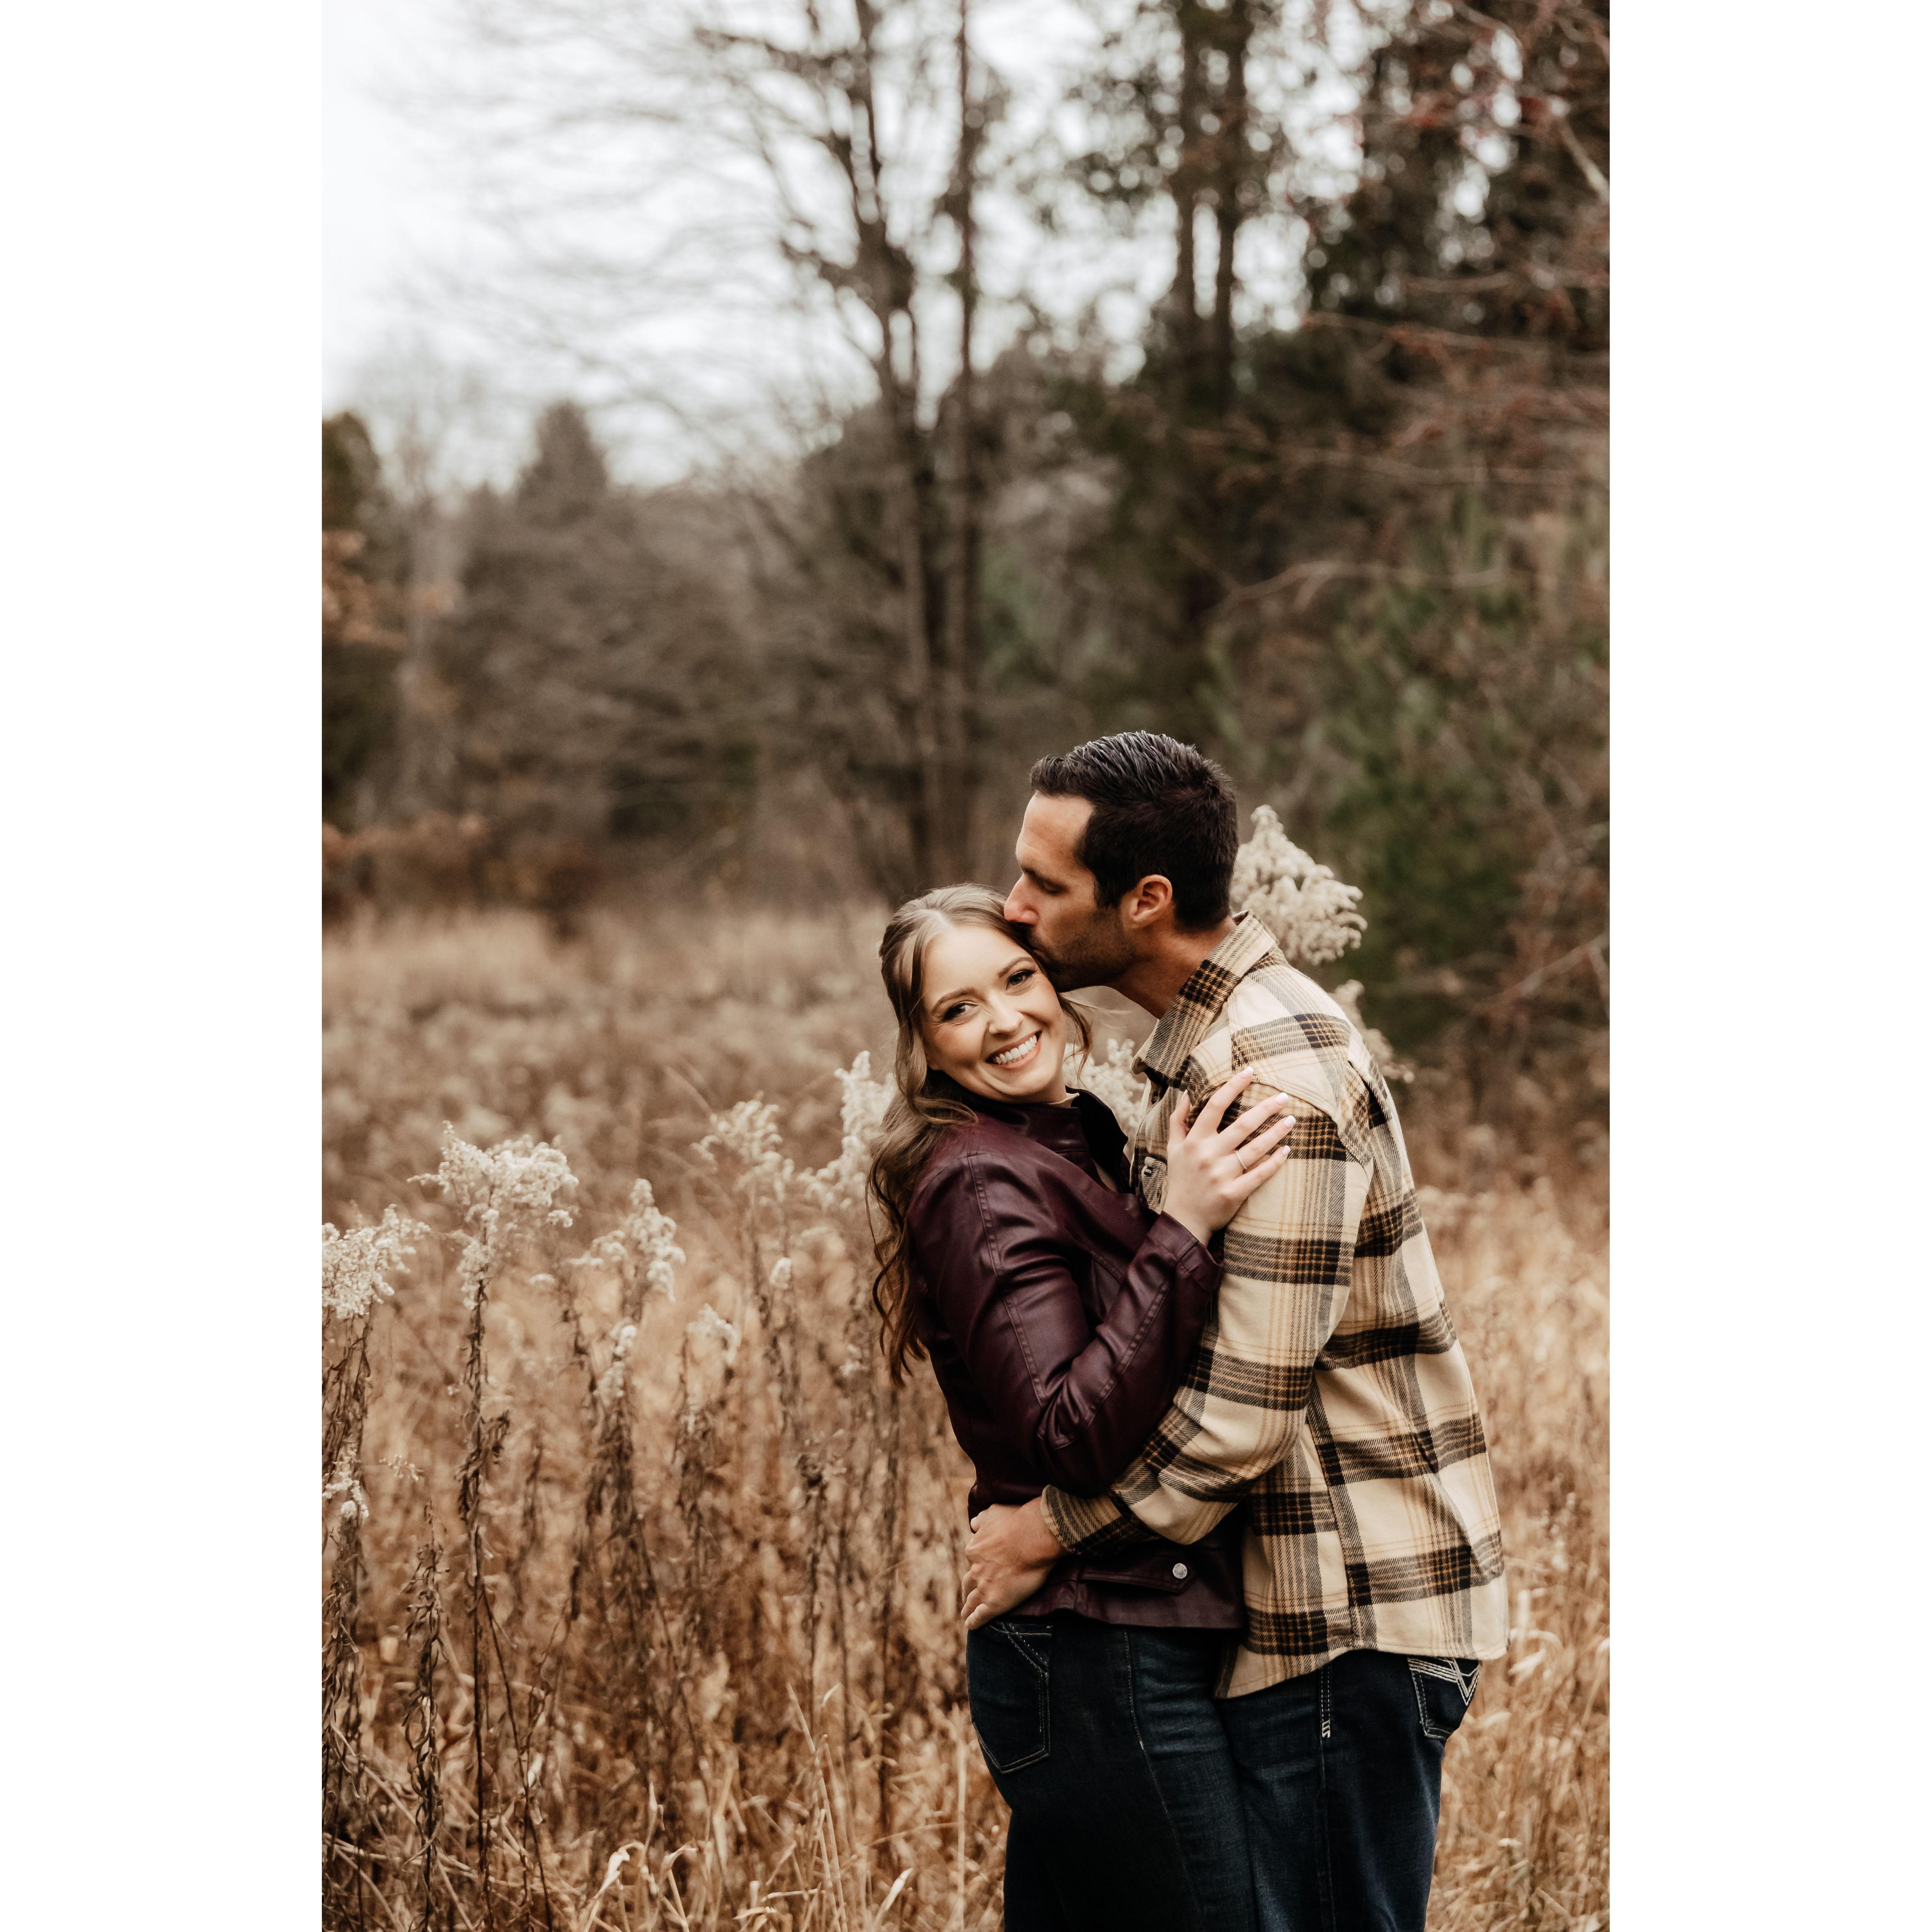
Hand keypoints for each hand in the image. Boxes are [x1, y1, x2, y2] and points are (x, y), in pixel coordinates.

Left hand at [962, 1499, 1063, 1630]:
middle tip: (967, 1596)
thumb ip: (982, 1520)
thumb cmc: (1017, 1521)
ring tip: (966, 1615)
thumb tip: (973, 1523)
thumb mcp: (994, 1513)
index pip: (973, 1559)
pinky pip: (980, 1616)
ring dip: (967, 1608)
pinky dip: (974, 1621)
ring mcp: (984, 1587)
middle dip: (967, 1590)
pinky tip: (971, 1626)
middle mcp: (975, 1569)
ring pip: (971, 1601)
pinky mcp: (994, 1603)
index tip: (980, 1568)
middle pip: (968, 1583)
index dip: (977, 1565)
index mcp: (974, 1549)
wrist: (1034, 1536)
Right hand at [1161, 1069, 1295, 1246]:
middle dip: (1265, 1108)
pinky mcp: (1234, 1193)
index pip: (1214, 1106)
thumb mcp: (1172, 1148)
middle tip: (1284, 1096)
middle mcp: (1207, 1155)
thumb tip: (1186, 1092)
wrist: (1183, 1220)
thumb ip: (1178, 1120)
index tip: (1250, 1072)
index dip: (1233, 1086)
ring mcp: (1221, 1175)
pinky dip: (1274, 1162)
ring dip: (1276, 1133)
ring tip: (1291, 1120)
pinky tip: (1287, 1151)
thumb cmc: (1180, 1180)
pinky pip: (1259, 1174)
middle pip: (1242, 1125)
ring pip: (1255, 1148)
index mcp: (1194, 1141)